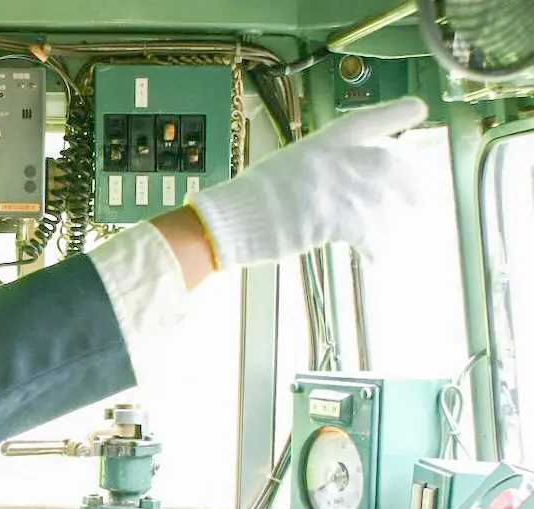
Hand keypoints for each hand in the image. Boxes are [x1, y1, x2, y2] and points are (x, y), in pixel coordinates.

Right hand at [188, 95, 428, 268]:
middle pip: (389, 162)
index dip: (395, 114)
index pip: (366, 120)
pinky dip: (377, 248)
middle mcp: (335, 160)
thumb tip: (339, 180)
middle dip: (409, 179)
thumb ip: (318, 168)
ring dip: (391, 222)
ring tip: (393, 237)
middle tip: (417, 196)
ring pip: (383, 202)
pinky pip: (369, 234)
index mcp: (320, 143)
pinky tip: (377, 257)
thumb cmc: (249, 197)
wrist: (232, 218)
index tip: (418, 109)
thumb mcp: (285, 167)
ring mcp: (337, 189)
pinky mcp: (334, 219)